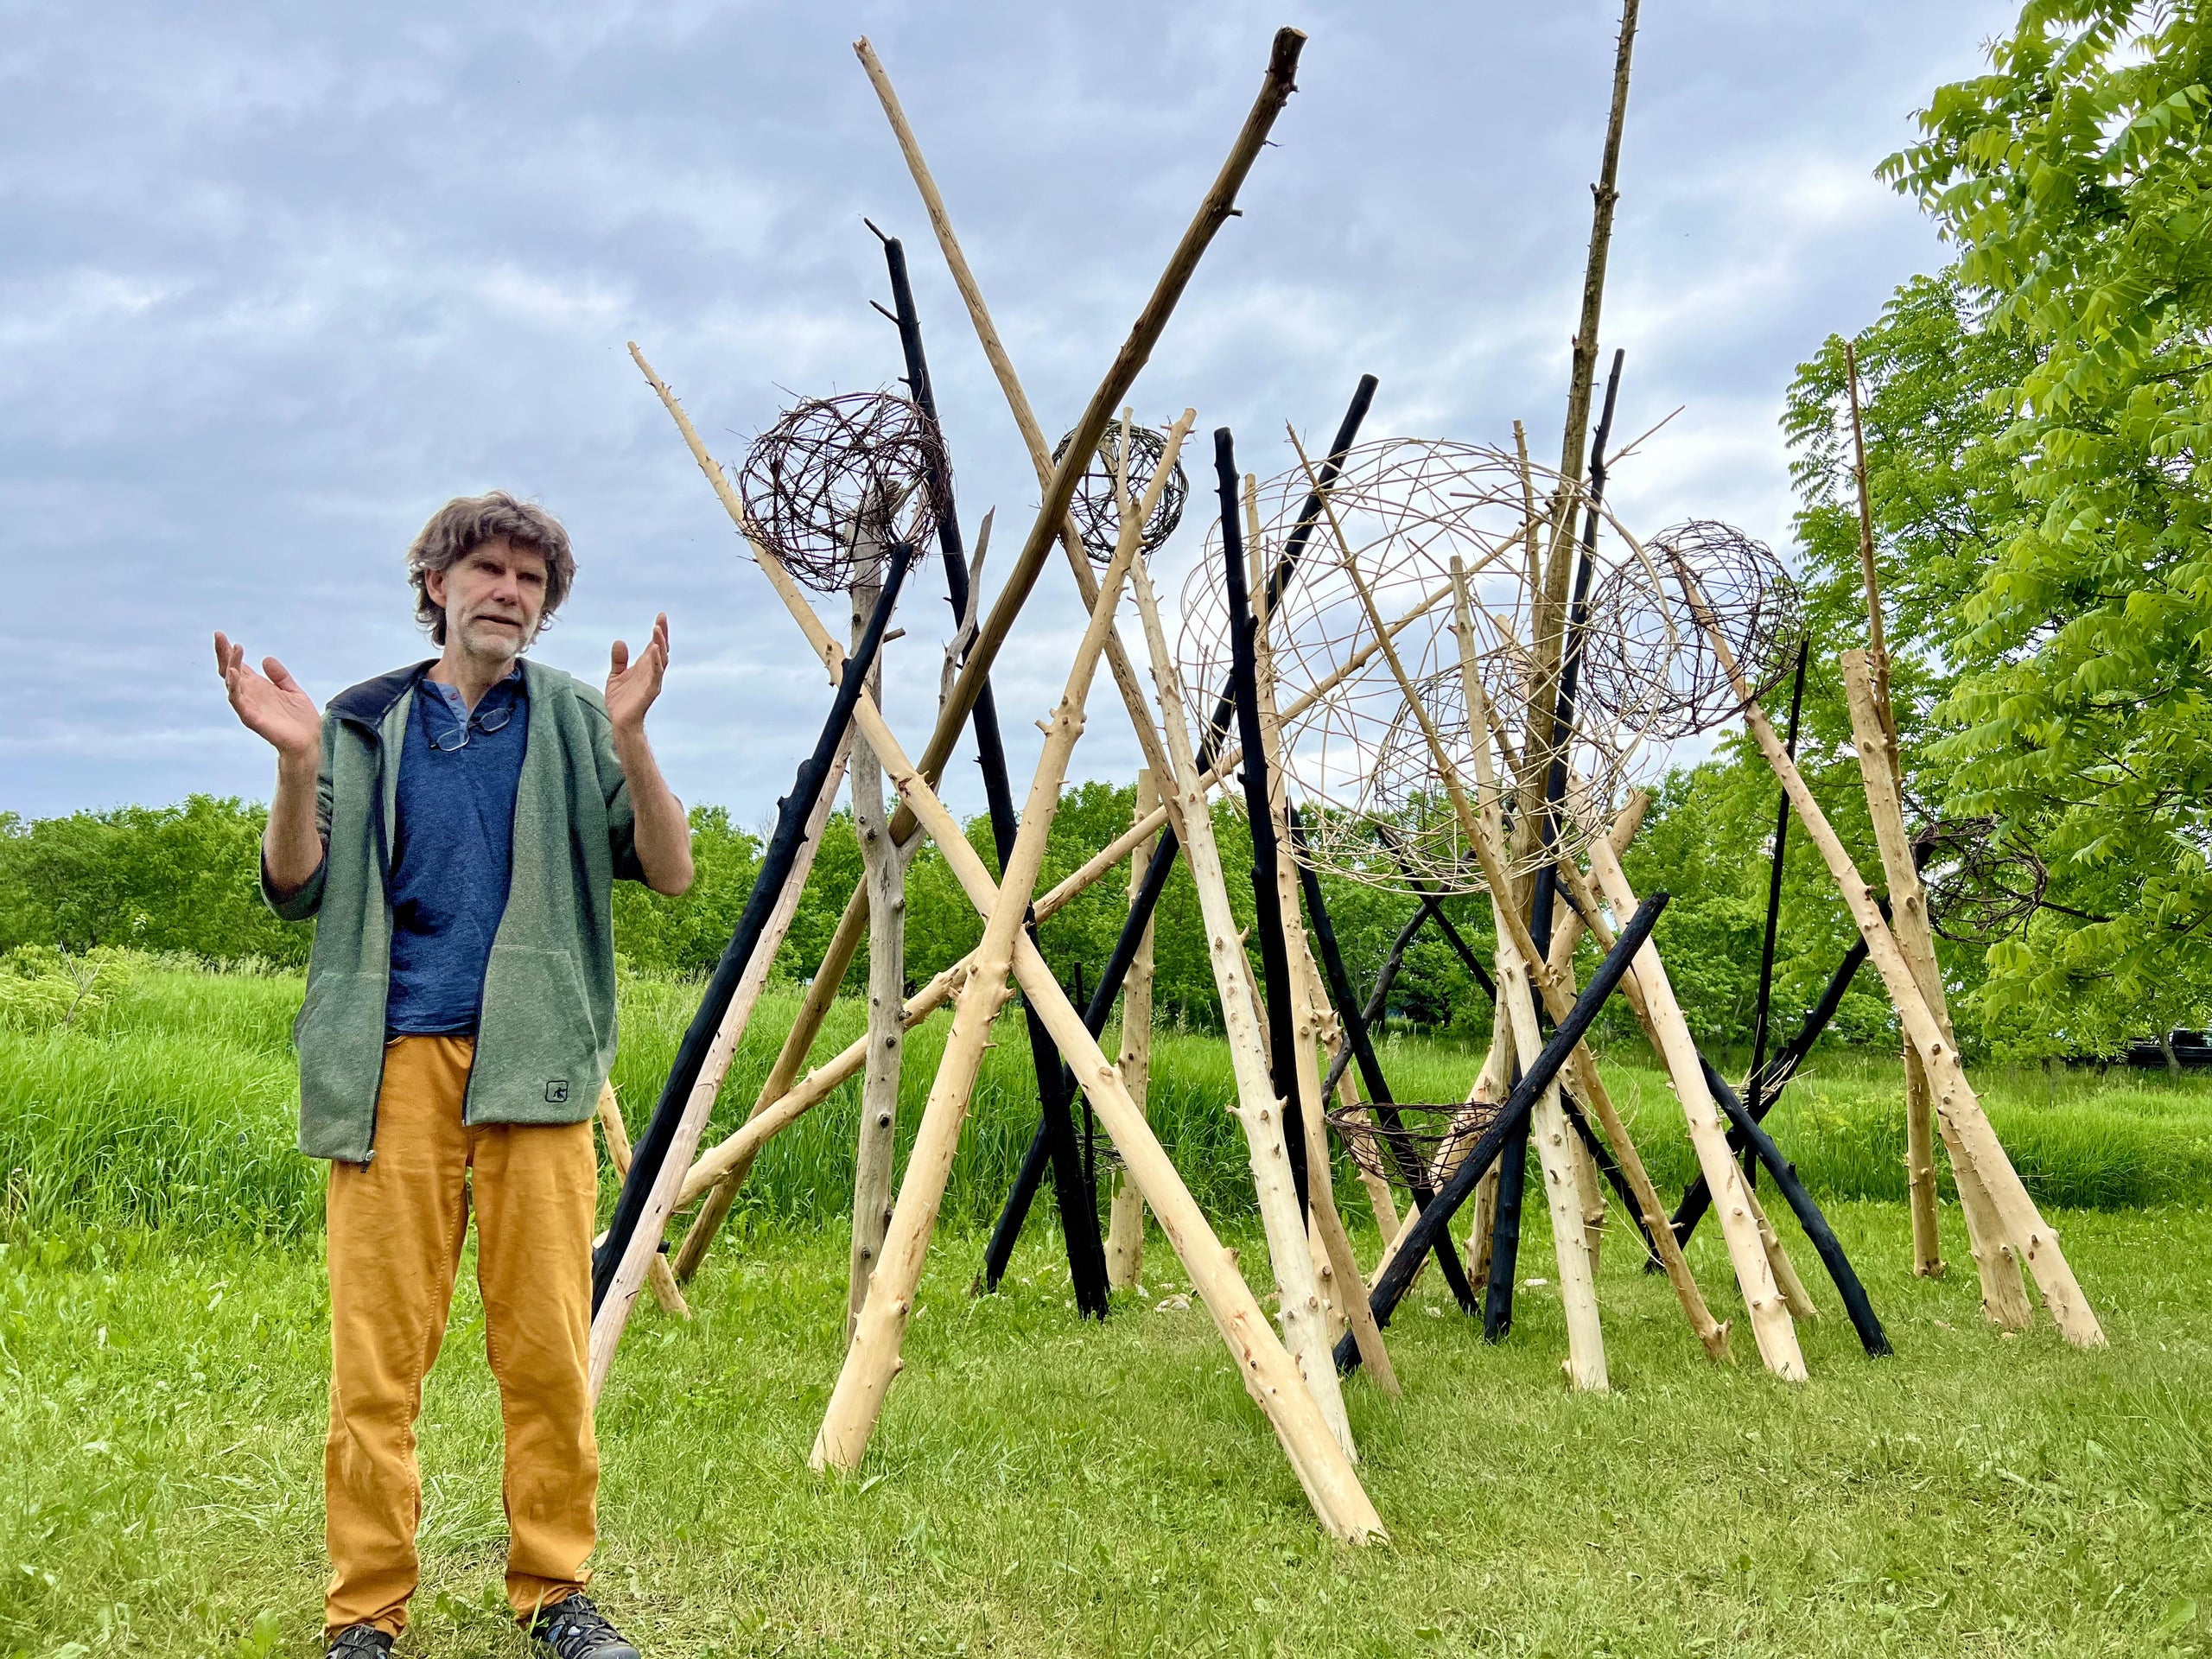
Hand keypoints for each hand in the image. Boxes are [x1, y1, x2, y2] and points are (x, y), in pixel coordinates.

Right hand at [215, 632, 319, 762]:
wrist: (309, 742)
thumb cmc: (300, 720)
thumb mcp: (292, 691)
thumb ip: (280, 676)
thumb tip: (266, 659)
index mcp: (258, 688)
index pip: (238, 666)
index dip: (230, 652)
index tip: (222, 635)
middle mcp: (250, 695)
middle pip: (230, 671)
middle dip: (223, 654)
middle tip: (219, 636)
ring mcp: (249, 706)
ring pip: (232, 684)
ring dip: (230, 667)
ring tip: (232, 650)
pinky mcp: (252, 718)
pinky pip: (238, 702)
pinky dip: (234, 688)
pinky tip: (234, 674)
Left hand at [606, 612, 670, 733]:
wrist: (620, 723)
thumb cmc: (621, 702)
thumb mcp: (615, 676)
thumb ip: (619, 660)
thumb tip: (620, 641)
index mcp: (645, 667)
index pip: (654, 646)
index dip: (658, 632)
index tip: (661, 616)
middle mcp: (652, 672)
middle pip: (661, 649)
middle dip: (662, 634)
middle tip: (662, 618)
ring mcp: (652, 681)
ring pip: (661, 660)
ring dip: (660, 644)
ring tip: (657, 629)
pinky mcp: (649, 691)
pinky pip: (655, 674)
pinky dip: (656, 661)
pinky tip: (655, 649)